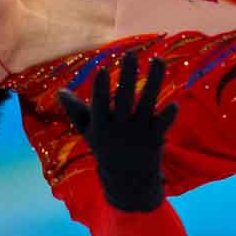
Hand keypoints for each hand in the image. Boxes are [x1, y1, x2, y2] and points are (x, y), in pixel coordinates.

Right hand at [55, 50, 177, 213]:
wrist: (128, 181)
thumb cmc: (105, 149)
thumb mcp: (89, 132)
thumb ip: (76, 111)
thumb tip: (59, 92)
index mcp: (102, 125)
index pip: (100, 103)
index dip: (100, 87)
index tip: (101, 69)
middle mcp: (121, 127)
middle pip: (125, 98)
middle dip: (128, 76)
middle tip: (131, 54)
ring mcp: (139, 132)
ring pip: (148, 102)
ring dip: (154, 80)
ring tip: (159, 60)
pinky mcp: (156, 138)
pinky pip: (163, 123)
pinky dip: (169, 114)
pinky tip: (175, 102)